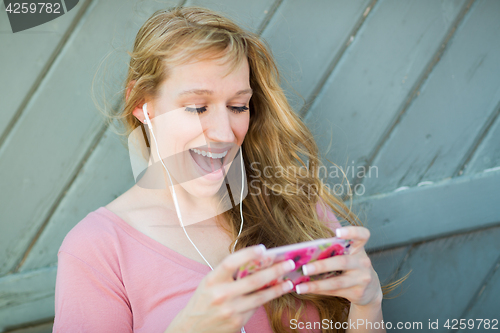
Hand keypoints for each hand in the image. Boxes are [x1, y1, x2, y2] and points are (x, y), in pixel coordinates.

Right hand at [168, 245, 296, 332]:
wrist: (191, 329)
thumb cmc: (203, 301)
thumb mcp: (210, 283)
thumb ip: (229, 274)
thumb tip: (258, 263)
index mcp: (211, 280)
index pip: (231, 262)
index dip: (248, 254)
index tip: (263, 248)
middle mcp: (220, 295)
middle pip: (253, 280)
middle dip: (274, 271)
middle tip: (289, 264)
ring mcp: (229, 310)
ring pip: (260, 296)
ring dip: (277, 288)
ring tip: (289, 282)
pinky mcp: (237, 322)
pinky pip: (255, 308)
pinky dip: (266, 299)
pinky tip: (275, 293)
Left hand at [295, 226, 382, 307]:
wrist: (370, 289)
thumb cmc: (351, 266)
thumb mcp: (348, 255)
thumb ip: (333, 250)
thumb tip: (305, 252)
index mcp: (359, 248)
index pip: (362, 235)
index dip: (351, 232)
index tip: (337, 232)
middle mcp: (363, 262)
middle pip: (342, 262)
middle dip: (322, 266)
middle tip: (304, 268)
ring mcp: (362, 278)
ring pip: (337, 281)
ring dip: (316, 284)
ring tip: (299, 286)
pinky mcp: (357, 292)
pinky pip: (335, 291)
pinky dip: (318, 290)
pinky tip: (305, 289)